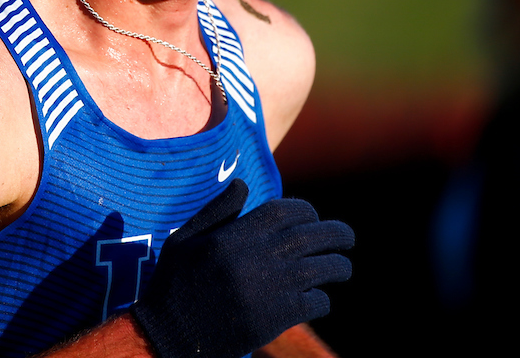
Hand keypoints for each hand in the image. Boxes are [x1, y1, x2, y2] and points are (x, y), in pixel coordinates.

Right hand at [131, 179, 352, 357]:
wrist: (171, 333)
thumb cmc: (175, 283)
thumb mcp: (185, 239)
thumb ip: (216, 211)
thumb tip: (243, 184)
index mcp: (235, 235)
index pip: (285, 211)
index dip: (305, 211)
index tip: (312, 217)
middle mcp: (257, 257)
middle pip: (312, 236)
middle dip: (337, 234)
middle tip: (347, 238)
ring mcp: (270, 287)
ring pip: (323, 269)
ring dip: (339, 266)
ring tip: (342, 268)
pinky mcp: (278, 317)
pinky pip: (316, 302)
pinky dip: (322, 299)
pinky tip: (315, 299)